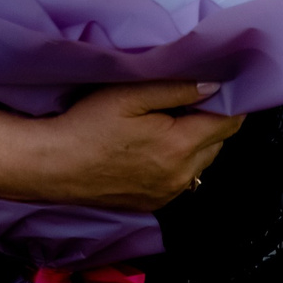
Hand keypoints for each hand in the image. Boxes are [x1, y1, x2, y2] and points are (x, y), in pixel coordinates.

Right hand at [0, 82, 244, 212]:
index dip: (230, 99)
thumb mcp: (129, 95)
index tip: (224, 81)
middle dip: (213, 118)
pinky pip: (182, 177)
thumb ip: (176, 89)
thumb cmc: (86, 124)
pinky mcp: (153, 202)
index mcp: (179, 147)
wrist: (52, 165)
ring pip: (202, 161)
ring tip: (172, 117)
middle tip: (193, 94)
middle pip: (218, 142)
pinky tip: (157, 143)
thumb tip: (215, 83)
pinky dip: (180, 159)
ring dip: (197, 140)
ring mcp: (168, 193)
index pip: (227, 122)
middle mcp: (181, 176)